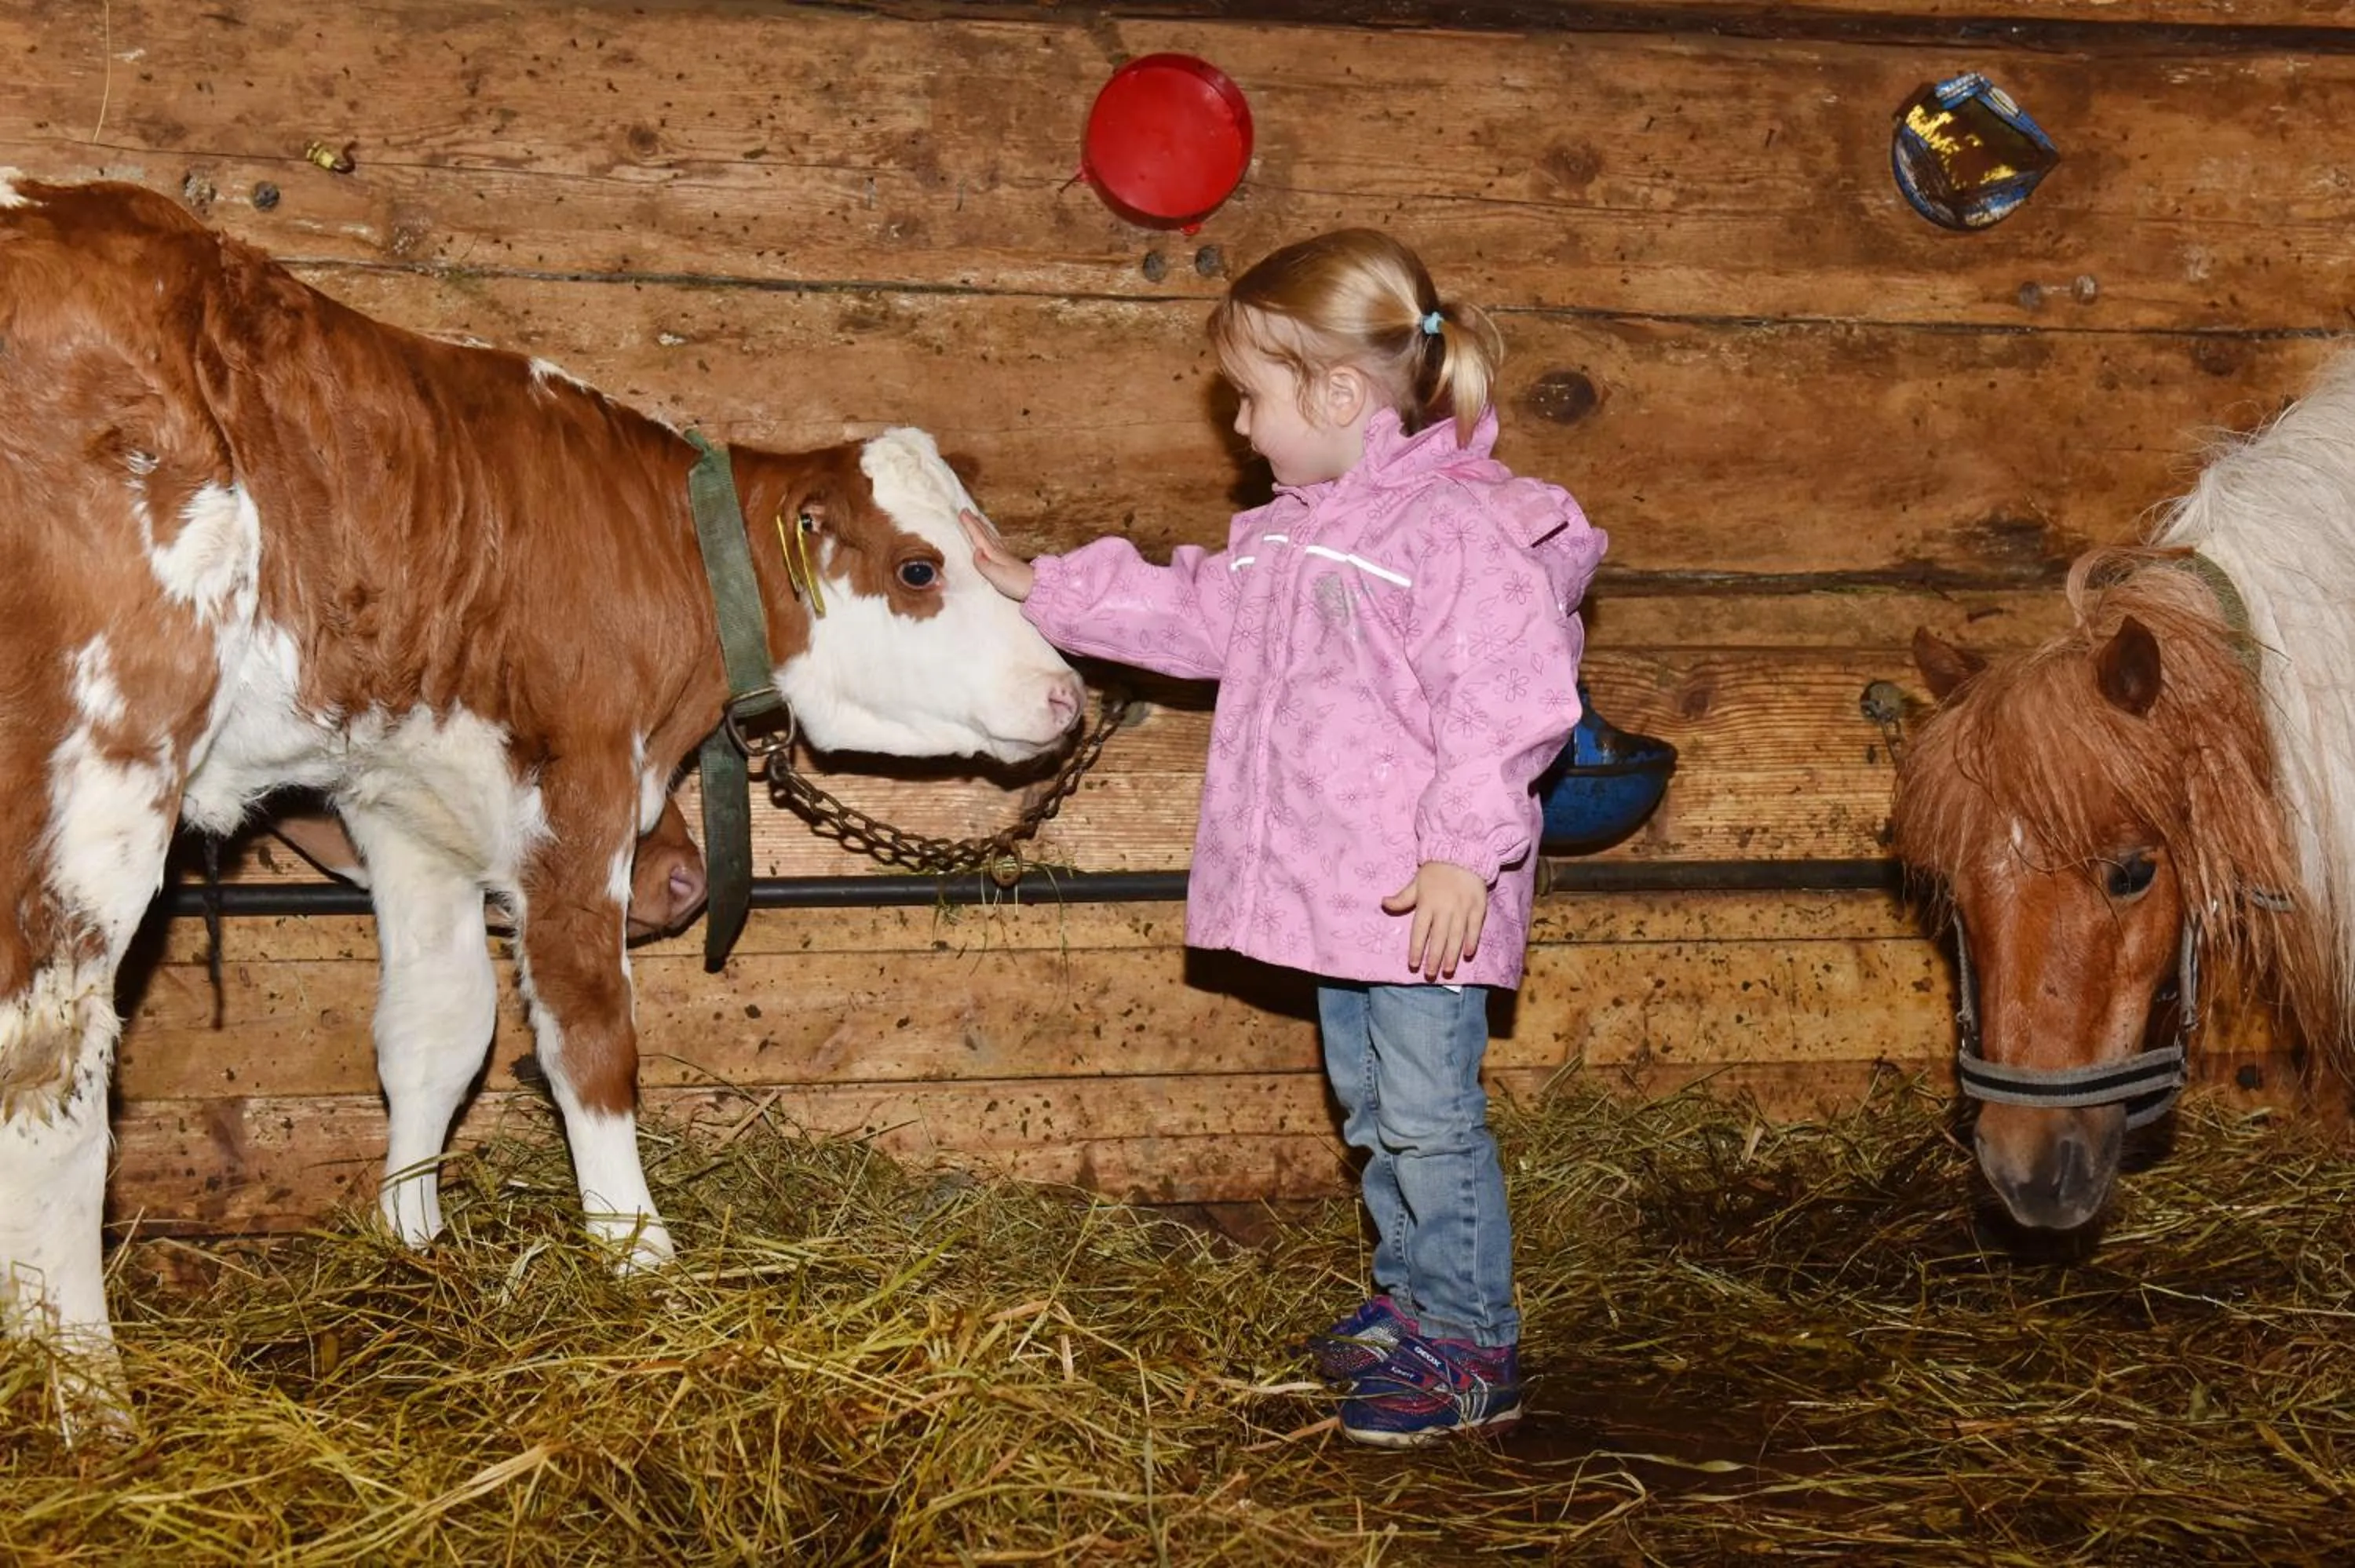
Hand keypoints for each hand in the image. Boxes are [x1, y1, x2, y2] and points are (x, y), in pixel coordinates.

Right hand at [959, 508, 1036, 601]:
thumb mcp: (997, 576)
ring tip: (978, 518)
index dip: (970, 525)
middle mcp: (998, 552)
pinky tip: (992, 537)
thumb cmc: (1016, 583)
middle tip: (967, 510)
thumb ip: (984, 564)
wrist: (1037, 588)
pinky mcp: (1009, 561)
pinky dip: (991, 536)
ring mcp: (1004, 556)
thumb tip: (975, 550)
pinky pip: (996, 543)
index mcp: (994, 554)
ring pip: (991, 536)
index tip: (963, 512)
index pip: (979, 537)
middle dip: (975, 522)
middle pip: (985, 533)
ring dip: (983, 526)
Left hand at [1381, 861, 1487, 980]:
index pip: (1419, 931)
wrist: (1462, 853)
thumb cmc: (1436, 870)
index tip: (1412, 964)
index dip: (1416, 949)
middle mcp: (1444, 909)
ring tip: (1448, 970)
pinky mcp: (1478, 907)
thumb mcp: (1415, 882)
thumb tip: (1383, 903)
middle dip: (1433, 958)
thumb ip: (1402, 897)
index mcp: (1426, 904)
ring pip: (1456, 936)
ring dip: (1451, 955)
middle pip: (1437, 938)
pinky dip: (1472, 940)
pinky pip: (1474, 927)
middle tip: (1430, 975)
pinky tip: (1468, 953)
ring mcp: (1462, 909)